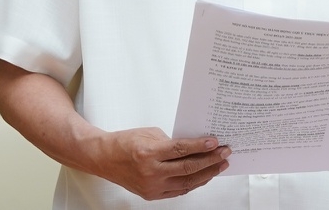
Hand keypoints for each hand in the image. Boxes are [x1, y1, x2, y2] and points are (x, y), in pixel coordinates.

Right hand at [96, 127, 230, 200]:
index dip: (201, 147)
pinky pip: (178, 191)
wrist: (104, 158)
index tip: (216, 143)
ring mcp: (151, 186)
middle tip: (224, 153)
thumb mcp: (150, 133)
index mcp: (149, 152)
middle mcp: (151, 172)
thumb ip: (172, 142)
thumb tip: (194, 146)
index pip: (181, 150)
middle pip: (188, 168)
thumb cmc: (125, 142)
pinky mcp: (151, 195)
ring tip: (220, 165)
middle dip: (210, 161)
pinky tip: (204, 176)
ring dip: (206, 174)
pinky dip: (193, 183)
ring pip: (186, 182)